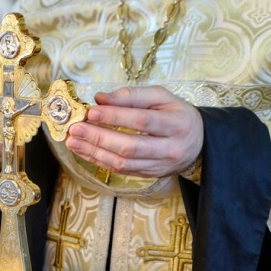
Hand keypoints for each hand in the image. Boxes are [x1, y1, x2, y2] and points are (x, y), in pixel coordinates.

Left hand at [66, 85, 202, 177]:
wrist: (198, 143)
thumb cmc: (176, 114)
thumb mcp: (161, 97)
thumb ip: (131, 96)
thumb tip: (100, 98)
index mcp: (177, 124)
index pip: (141, 121)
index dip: (115, 117)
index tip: (91, 112)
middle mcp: (170, 148)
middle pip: (129, 146)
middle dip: (99, 138)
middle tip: (76, 129)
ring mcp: (159, 166)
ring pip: (122, 163)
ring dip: (93, 152)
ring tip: (73, 141)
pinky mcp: (148, 175)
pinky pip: (120, 170)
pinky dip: (99, 161)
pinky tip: (83, 151)